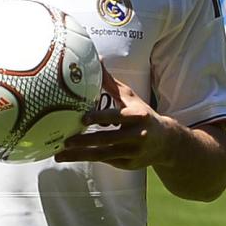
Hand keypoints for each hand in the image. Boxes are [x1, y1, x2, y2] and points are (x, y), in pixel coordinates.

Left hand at [54, 71, 179, 169]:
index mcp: (138, 116)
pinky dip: (87, 159)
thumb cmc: (143, 115)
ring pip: (103, 155)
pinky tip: (71, 157)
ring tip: (59, 154)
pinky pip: (105, 161)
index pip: (118, 116)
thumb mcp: (131, 98)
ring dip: (80, 155)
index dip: (101, 117)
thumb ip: (111, 83)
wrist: (166, 142)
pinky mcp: (128, 164)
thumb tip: (96, 61)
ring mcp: (132, 152)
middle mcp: (137, 135)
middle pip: (107, 139)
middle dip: (85, 141)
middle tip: (65, 141)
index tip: (83, 118)